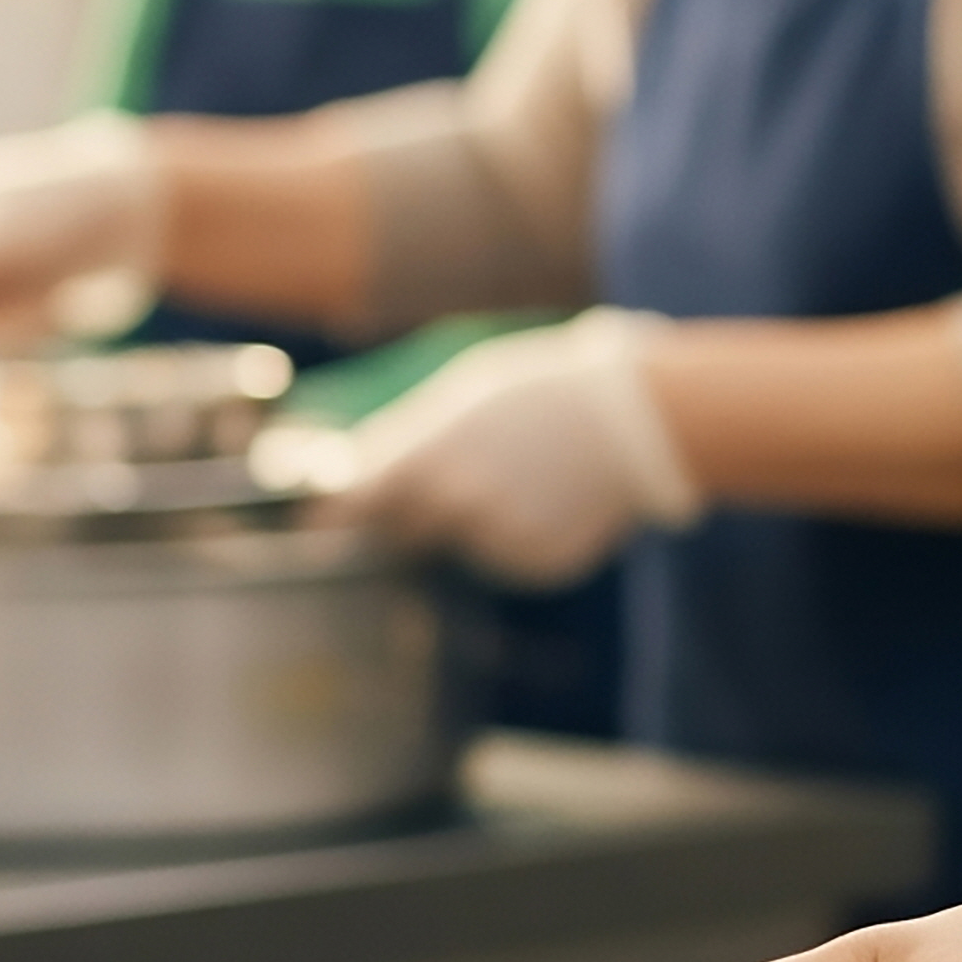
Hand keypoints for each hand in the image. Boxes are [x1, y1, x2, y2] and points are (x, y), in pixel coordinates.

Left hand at [324, 309, 700, 585]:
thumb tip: (346, 479)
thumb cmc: (540, 394)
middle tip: (467, 468)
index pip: (351, 507)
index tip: (323, 521)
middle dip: (417, 509)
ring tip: (527, 472)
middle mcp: (454, 511)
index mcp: (425, 462)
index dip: (333, 516)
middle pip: (406, 529)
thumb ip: (399, 444)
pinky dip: (522, 534)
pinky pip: (509, 557)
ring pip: (464, 543)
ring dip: (479, 519)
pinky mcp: (537, 567)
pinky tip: (554, 497)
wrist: (638, 419)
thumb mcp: (460, 400)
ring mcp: (497, 544)